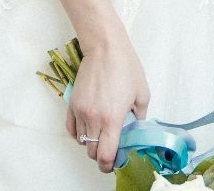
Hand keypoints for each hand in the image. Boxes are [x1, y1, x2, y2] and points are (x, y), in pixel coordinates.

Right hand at [65, 35, 149, 174]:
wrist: (105, 49)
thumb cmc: (126, 68)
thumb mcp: (142, 94)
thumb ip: (139, 117)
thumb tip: (135, 129)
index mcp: (112, 120)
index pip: (106, 156)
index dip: (109, 166)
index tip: (115, 164)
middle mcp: (93, 119)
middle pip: (92, 152)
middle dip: (101, 156)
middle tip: (111, 150)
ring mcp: (80, 112)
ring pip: (81, 141)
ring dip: (91, 144)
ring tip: (101, 136)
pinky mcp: (72, 104)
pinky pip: (71, 129)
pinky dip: (78, 134)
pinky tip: (88, 130)